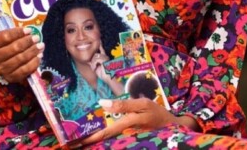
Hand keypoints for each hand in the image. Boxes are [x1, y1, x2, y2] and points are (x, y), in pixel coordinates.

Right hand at [0, 26, 43, 82]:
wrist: (11, 58)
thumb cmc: (6, 40)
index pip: (4, 37)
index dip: (17, 33)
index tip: (28, 30)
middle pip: (14, 49)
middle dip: (27, 42)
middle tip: (36, 37)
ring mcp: (1, 69)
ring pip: (20, 59)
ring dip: (32, 52)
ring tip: (40, 46)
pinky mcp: (10, 78)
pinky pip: (24, 71)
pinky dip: (33, 63)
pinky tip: (39, 56)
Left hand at [78, 98, 198, 144]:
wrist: (175, 129)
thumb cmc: (157, 114)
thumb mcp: (143, 104)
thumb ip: (124, 105)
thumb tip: (103, 103)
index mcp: (129, 125)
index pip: (105, 132)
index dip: (89, 138)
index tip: (75, 141)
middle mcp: (126, 136)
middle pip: (104, 141)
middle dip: (89, 143)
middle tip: (72, 143)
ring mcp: (128, 141)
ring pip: (108, 143)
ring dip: (95, 142)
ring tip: (80, 141)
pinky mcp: (130, 143)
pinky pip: (115, 142)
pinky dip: (105, 141)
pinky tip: (97, 139)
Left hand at [89, 45, 123, 95]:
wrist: (108, 77)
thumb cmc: (103, 74)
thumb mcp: (97, 68)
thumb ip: (94, 63)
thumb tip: (88, 61)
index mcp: (104, 57)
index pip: (101, 49)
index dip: (100, 44)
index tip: (99, 40)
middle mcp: (105, 56)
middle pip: (95, 54)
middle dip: (93, 61)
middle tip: (94, 67)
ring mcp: (105, 58)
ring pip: (94, 57)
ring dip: (93, 64)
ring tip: (96, 69)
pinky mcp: (104, 60)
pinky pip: (95, 60)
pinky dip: (94, 65)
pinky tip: (96, 68)